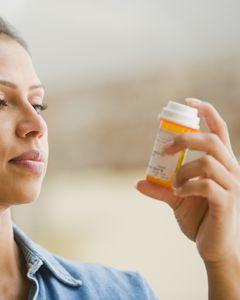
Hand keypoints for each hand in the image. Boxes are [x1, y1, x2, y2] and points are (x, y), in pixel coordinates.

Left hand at [136, 98, 239, 265]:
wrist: (216, 247)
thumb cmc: (201, 219)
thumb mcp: (177, 199)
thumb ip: (161, 188)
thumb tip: (138, 182)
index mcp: (221, 164)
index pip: (219, 129)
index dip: (207, 111)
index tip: (187, 101)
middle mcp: (231, 170)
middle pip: (211, 140)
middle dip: (184, 139)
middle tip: (165, 150)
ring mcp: (231, 186)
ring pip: (207, 162)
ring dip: (182, 170)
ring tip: (174, 185)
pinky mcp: (226, 202)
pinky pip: (205, 185)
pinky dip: (187, 186)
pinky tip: (180, 193)